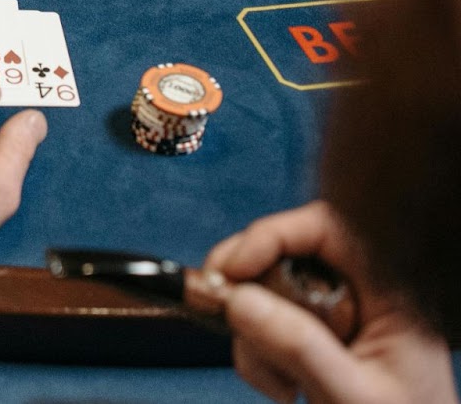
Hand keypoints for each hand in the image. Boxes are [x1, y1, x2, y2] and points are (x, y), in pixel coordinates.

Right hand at [207, 201, 458, 403]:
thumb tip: (238, 298)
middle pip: (286, 256)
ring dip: (253, 335)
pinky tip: (282, 389)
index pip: (326, 229)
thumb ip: (300, 348)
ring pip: (269, 294)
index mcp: (393, 293)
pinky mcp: (319, 342)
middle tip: (222, 310)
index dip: (273, 235)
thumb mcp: (352, 397)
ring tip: (276, 383)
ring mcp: (340, 320)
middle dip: (249, 288)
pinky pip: (270, 327)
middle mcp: (364, 296)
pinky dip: (258, 355)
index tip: (233, 271)